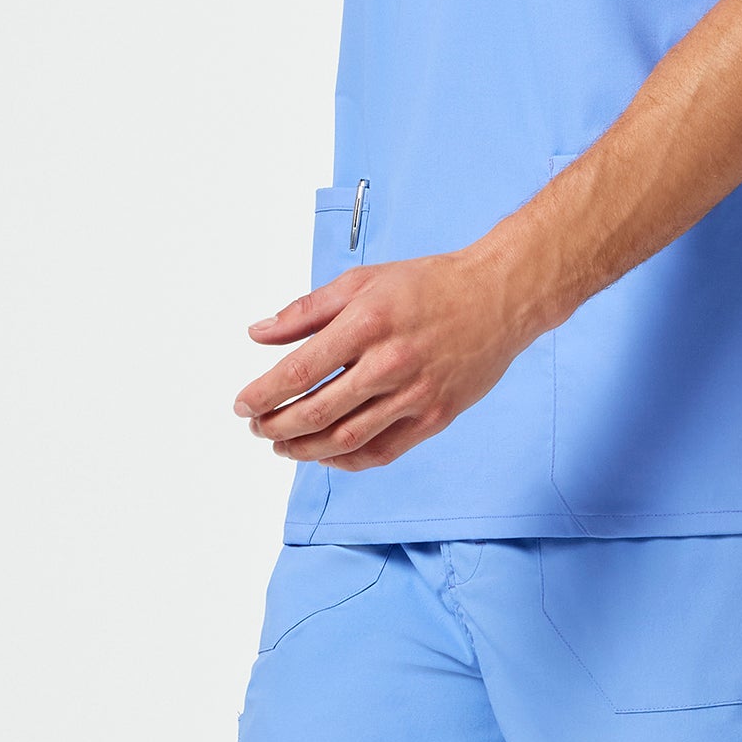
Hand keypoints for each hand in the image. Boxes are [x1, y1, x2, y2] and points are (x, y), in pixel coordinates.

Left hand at [233, 244, 530, 471]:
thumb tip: (258, 334)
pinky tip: (326, 454)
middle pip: (317, 411)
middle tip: (256, 427)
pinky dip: (347, 460)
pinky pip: (382, 451)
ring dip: (305, 449)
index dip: (264, 393)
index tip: (242, 404)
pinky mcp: (435, 416)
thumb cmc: (428, 284)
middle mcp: (390, 361)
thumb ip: (307, 310)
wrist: (498, 296)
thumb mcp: (363, 281)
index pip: (300, 370)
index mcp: (368, 322)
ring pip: (346, 438)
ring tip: (282, 445)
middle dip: (276, 425)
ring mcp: (415, 393)